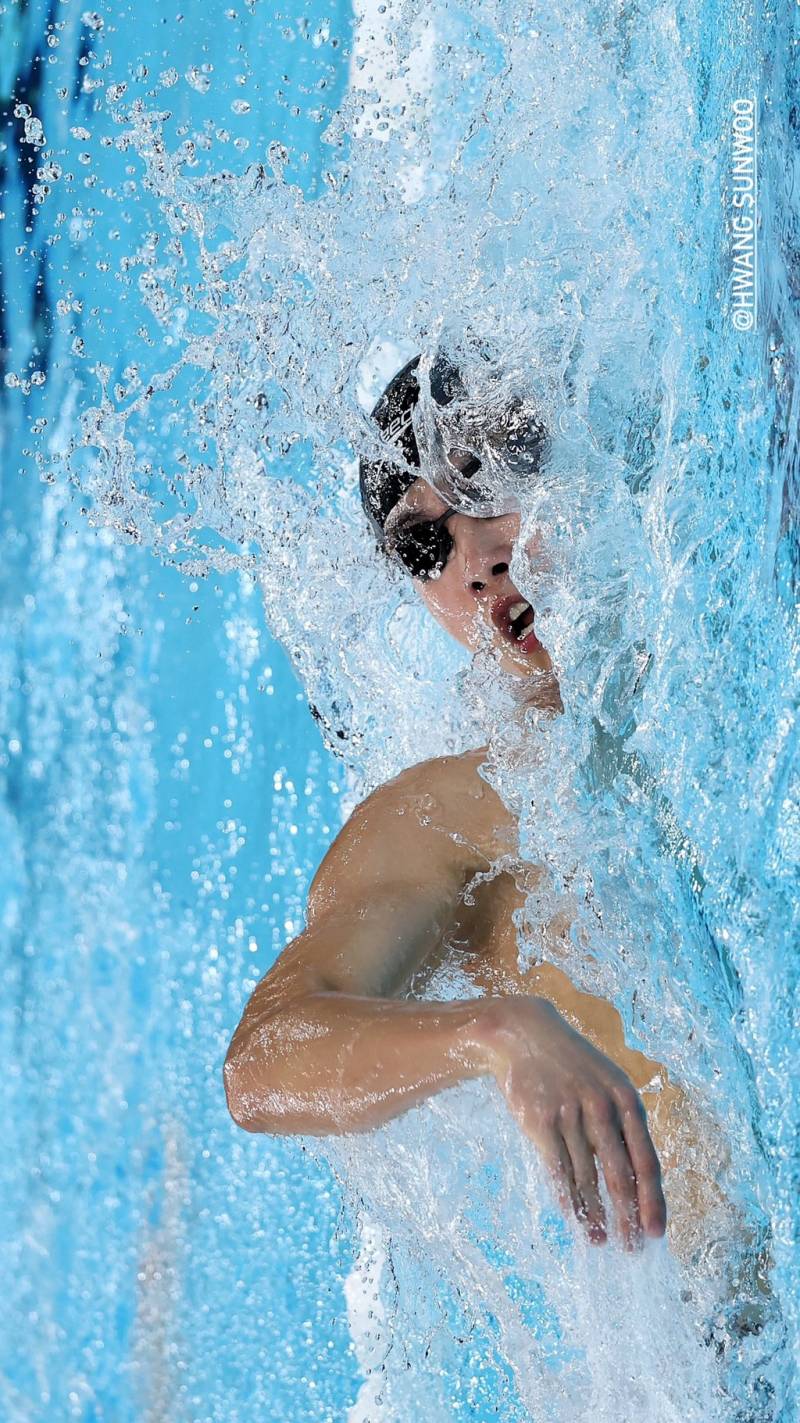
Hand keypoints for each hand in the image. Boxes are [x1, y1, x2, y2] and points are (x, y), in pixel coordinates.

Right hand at [479, 995, 666, 1248]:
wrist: (524, 1034)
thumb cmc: (573, 1066)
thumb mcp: (607, 1084)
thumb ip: (623, 1125)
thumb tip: (640, 1180)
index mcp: (626, 1100)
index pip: (647, 1161)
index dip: (653, 1201)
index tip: (656, 1233)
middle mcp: (602, 1108)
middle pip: (620, 1176)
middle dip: (628, 1218)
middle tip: (633, 1249)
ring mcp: (569, 1114)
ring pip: (587, 1179)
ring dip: (595, 1215)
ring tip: (601, 1241)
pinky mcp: (539, 1121)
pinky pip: (557, 1170)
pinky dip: (567, 1198)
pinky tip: (574, 1218)